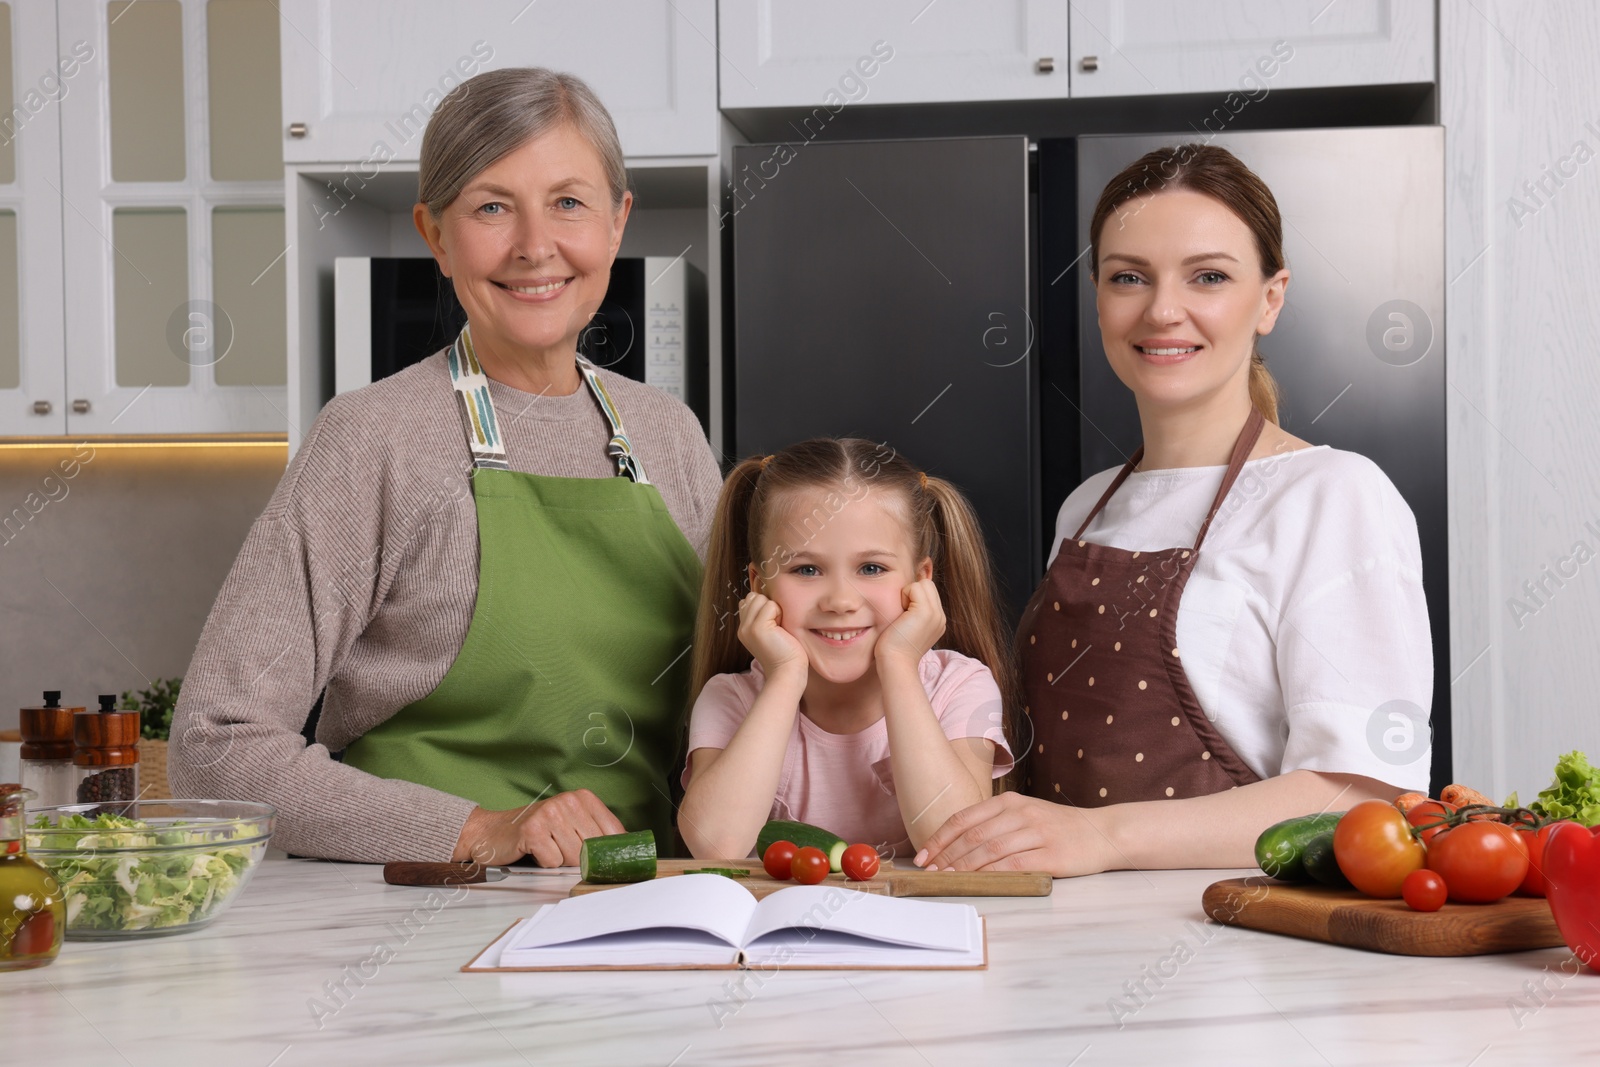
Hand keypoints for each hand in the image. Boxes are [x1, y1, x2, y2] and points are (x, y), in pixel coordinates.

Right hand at [453, 789, 625, 866]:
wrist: (493, 832)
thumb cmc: (537, 832)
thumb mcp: (571, 825)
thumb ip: (596, 835)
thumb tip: (625, 854)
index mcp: (584, 798)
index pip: (614, 832)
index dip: (613, 853)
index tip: (611, 863)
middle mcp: (568, 801)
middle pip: (593, 848)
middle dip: (581, 859)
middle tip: (562, 851)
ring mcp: (550, 814)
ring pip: (574, 857)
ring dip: (560, 861)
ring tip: (547, 848)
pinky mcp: (533, 830)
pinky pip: (553, 861)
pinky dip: (545, 863)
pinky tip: (535, 851)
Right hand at [737, 591, 808, 682]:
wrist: (787, 672)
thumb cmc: (785, 653)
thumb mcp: (769, 632)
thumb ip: (762, 617)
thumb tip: (766, 598)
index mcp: (744, 629)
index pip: (748, 601)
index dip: (763, 606)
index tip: (773, 623)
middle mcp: (742, 627)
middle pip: (753, 597)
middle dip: (768, 605)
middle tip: (777, 626)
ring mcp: (748, 627)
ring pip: (760, 598)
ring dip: (774, 608)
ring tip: (778, 627)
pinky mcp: (757, 627)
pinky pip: (770, 605)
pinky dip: (779, 613)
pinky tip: (781, 629)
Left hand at [875, 578, 945, 667]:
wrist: (895, 663)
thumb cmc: (894, 648)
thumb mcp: (908, 626)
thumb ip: (913, 610)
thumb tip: (909, 590)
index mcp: (937, 621)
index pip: (929, 592)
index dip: (913, 597)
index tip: (905, 616)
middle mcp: (941, 617)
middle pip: (928, 585)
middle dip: (912, 593)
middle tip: (903, 615)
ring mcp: (936, 614)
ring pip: (923, 584)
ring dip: (908, 594)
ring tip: (903, 615)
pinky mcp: (926, 612)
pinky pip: (915, 587)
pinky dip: (904, 596)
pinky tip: (901, 615)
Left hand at [912, 792, 1120, 876]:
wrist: (1102, 833)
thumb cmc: (1058, 828)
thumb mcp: (1026, 815)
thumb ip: (996, 824)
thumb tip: (955, 844)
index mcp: (1011, 802)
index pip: (965, 818)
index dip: (940, 837)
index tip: (923, 855)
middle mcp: (1021, 813)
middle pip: (973, 835)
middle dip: (946, 855)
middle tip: (929, 872)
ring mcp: (1037, 833)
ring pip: (990, 850)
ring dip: (963, 866)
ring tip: (946, 879)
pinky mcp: (1051, 855)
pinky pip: (1013, 865)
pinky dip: (991, 874)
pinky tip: (977, 882)